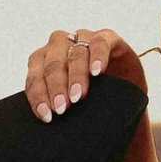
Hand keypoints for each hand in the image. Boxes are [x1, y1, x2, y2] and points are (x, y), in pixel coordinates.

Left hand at [25, 28, 147, 121]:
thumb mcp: (71, 102)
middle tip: (62, 109)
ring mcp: (83, 38)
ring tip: (78, 96)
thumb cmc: (92, 96)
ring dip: (76, 76)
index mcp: (43, 60)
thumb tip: (47, 124)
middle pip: (53, 64)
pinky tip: (97, 72)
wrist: (125, 86)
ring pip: (75, 53)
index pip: (35, 76)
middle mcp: (59, 45)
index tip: (46, 115)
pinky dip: (98, 57)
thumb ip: (57, 107)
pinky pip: (100, 43)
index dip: (38, 95)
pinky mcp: (107, 37)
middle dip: (56, 87)